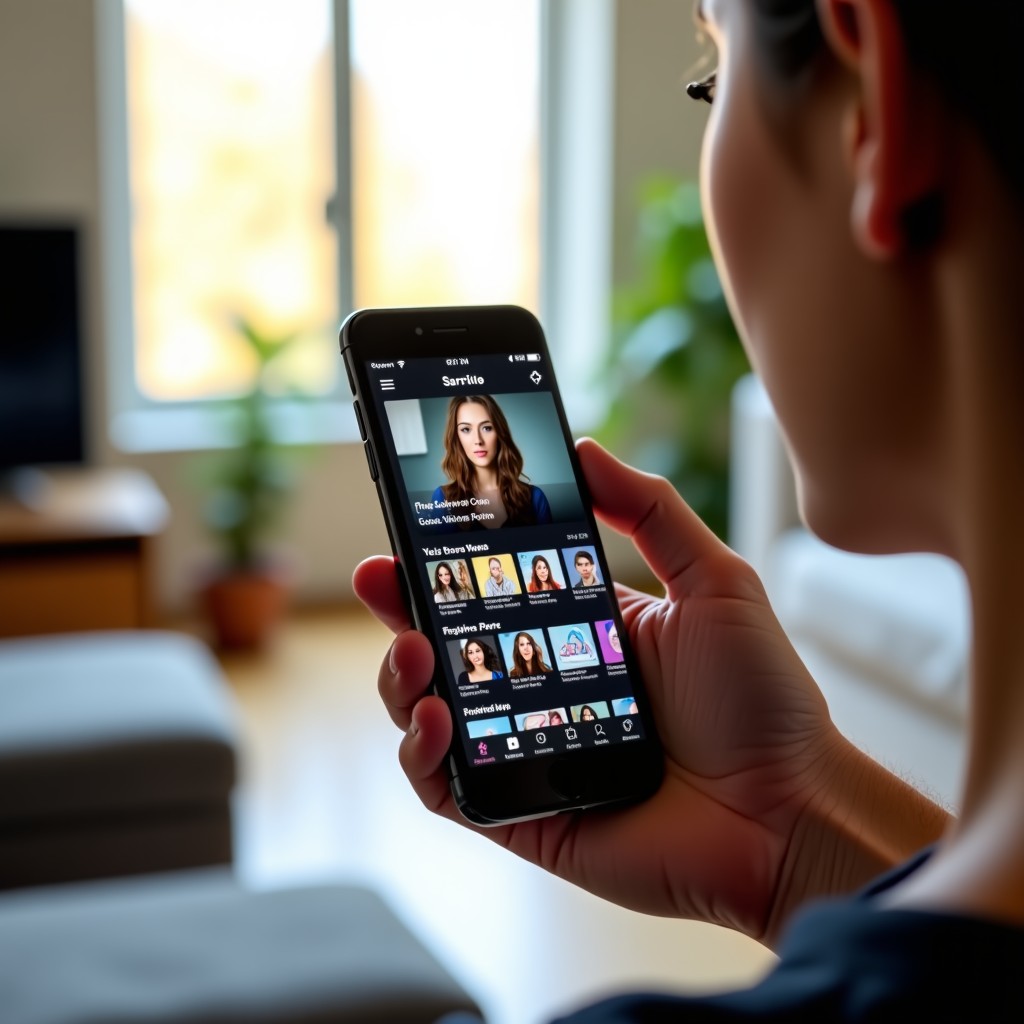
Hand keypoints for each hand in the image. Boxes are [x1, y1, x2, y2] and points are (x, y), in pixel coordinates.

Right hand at [354, 440, 937, 943]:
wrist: (790, 811)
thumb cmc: (762, 697)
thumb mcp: (713, 580)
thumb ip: (649, 509)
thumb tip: (583, 445)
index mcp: (579, 632)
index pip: (494, 589)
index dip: (448, 560)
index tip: (415, 522)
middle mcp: (543, 688)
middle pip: (448, 645)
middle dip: (400, 610)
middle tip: (379, 578)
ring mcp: (525, 750)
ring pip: (430, 712)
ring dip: (401, 679)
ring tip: (412, 650)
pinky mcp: (519, 813)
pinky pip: (445, 788)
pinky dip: (424, 756)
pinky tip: (437, 721)